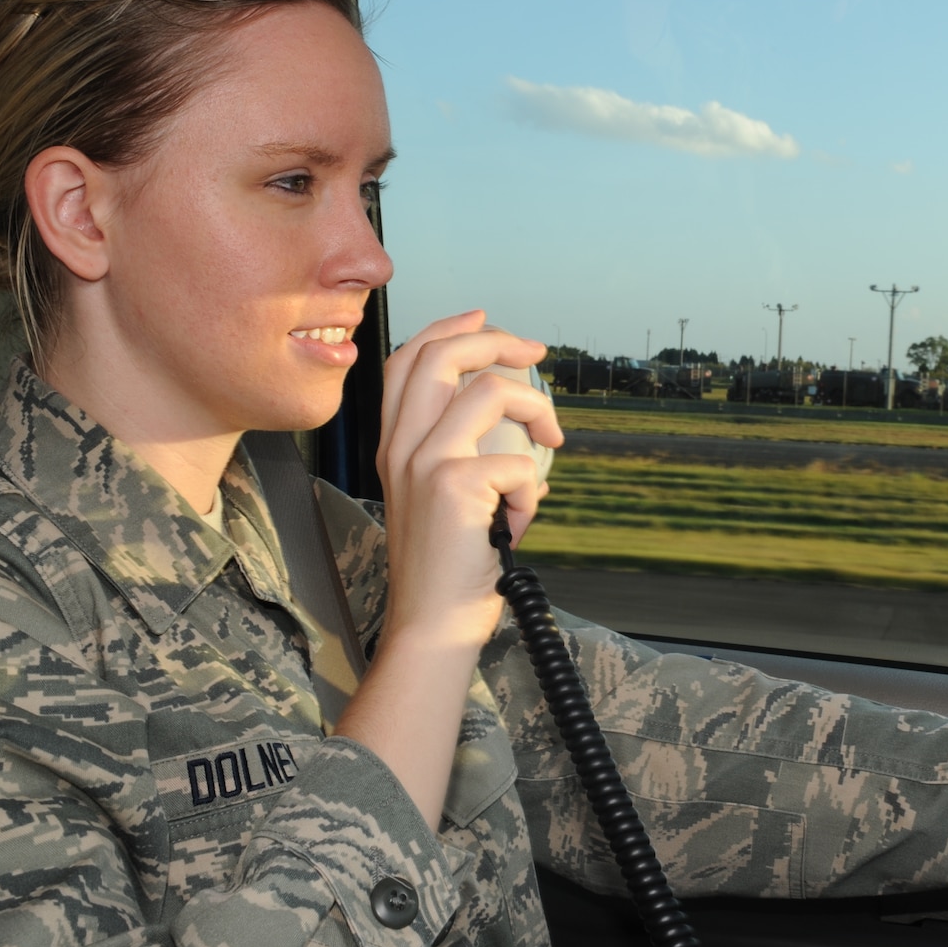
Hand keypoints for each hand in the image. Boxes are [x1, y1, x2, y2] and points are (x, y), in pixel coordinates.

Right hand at [375, 310, 565, 654]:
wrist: (432, 626)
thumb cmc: (445, 571)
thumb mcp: (442, 503)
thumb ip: (468, 462)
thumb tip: (524, 439)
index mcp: (394, 447)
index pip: (407, 362)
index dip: (447, 329)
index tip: (486, 320)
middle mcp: (401, 447)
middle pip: (440, 355)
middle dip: (494, 339)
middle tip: (535, 354)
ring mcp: (424, 463)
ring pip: (489, 392)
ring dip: (535, 411)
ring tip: (552, 440)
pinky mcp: (454, 486)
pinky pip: (519, 463)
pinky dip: (531, 492)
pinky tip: (517, 524)